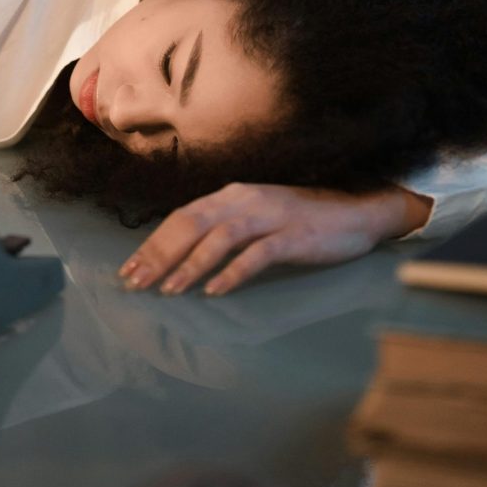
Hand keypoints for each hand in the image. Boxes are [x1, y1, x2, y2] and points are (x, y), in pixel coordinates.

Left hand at [118, 183, 432, 296]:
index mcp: (231, 195)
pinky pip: (257, 254)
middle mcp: (245, 200)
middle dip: (160, 255)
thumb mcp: (255, 215)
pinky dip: (233, 272)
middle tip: (136, 283)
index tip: (130, 268)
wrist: (355, 211)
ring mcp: (270, 216)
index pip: (182, 217)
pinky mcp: (293, 236)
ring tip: (169, 290)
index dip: (154, 242)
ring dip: (190, 264)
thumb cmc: (300, 219)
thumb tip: (181, 251)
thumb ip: (222, 226)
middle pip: (192, 225)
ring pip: (219, 238)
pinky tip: (215, 291)